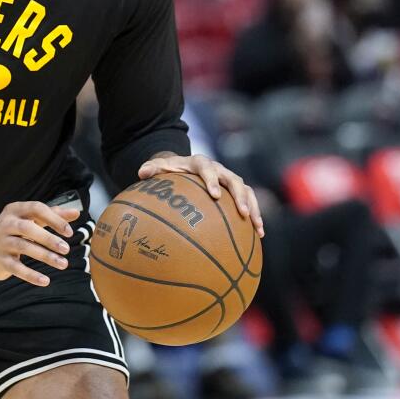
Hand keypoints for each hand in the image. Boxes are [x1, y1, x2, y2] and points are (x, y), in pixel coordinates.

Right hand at [0, 202, 78, 286]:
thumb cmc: (13, 232)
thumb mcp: (29, 219)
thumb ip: (52, 215)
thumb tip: (76, 213)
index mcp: (14, 210)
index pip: (36, 209)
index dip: (54, 219)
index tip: (69, 232)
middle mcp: (6, 224)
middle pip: (28, 228)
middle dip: (49, 239)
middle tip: (66, 249)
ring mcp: (1, 242)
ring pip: (25, 247)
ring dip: (46, 256)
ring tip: (63, 264)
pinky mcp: (0, 260)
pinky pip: (17, 268)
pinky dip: (31, 275)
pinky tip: (45, 280)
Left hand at [137, 154, 264, 236]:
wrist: (186, 166)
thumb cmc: (171, 170)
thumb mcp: (160, 167)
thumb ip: (152, 168)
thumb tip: (142, 173)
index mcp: (200, 163)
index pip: (207, 169)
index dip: (212, 180)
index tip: (215, 195)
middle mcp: (219, 170)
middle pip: (234, 180)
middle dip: (240, 197)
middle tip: (242, 213)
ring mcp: (230, 180)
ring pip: (247, 191)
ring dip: (253, 208)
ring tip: (257, 227)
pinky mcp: (236, 191)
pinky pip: (249, 202)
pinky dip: (254, 216)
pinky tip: (258, 235)